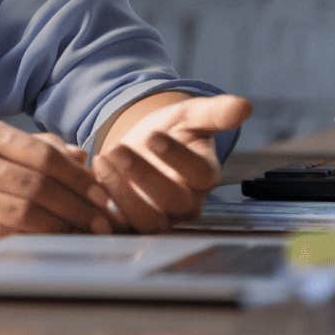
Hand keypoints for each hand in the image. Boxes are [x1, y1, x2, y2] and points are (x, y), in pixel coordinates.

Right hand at [0, 117, 116, 243]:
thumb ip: (33, 147)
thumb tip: (83, 157)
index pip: (42, 153)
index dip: (78, 177)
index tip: (103, 194)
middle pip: (37, 184)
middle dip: (78, 206)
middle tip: (103, 221)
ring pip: (24, 211)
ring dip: (61, 226)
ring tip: (83, 234)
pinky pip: (4, 233)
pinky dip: (34, 240)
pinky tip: (52, 243)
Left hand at [93, 94, 251, 232]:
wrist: (138, 147)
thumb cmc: (169, 131)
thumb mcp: (188, 116)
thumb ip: (214, 112)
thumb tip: (245, 105)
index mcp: (204, 176)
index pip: (200, 175)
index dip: (178, 157)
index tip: (154, 136)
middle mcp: (186, 204)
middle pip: (173, 202)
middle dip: (143, 176)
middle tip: (118, 149)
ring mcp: (159, 217)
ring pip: (147, 221)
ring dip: (121, 193)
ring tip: (101, 160)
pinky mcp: (130, 225)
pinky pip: (120, 229)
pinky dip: (103, 212)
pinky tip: (89, 185)